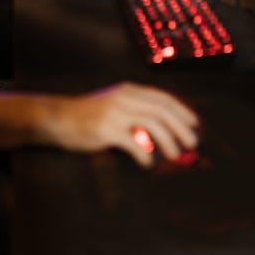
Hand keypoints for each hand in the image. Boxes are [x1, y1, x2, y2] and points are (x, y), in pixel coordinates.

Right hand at [46, 82, 199, 165]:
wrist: (59, 117)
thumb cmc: (89, 115)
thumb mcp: (114, 105)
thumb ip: (135, 113)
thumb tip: (162, 132)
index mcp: (129, 91)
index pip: (162, 98)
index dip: (181, 110)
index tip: (194, 124)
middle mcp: (124, 98)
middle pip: (161, 110)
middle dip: (180, 127)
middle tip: (192, 143)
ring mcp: (114, 113)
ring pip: (151, 123)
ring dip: (167, 140)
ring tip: (175, 155)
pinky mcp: (105, 129)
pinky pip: (132, 142)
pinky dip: (144, 153)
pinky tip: (148, 163)